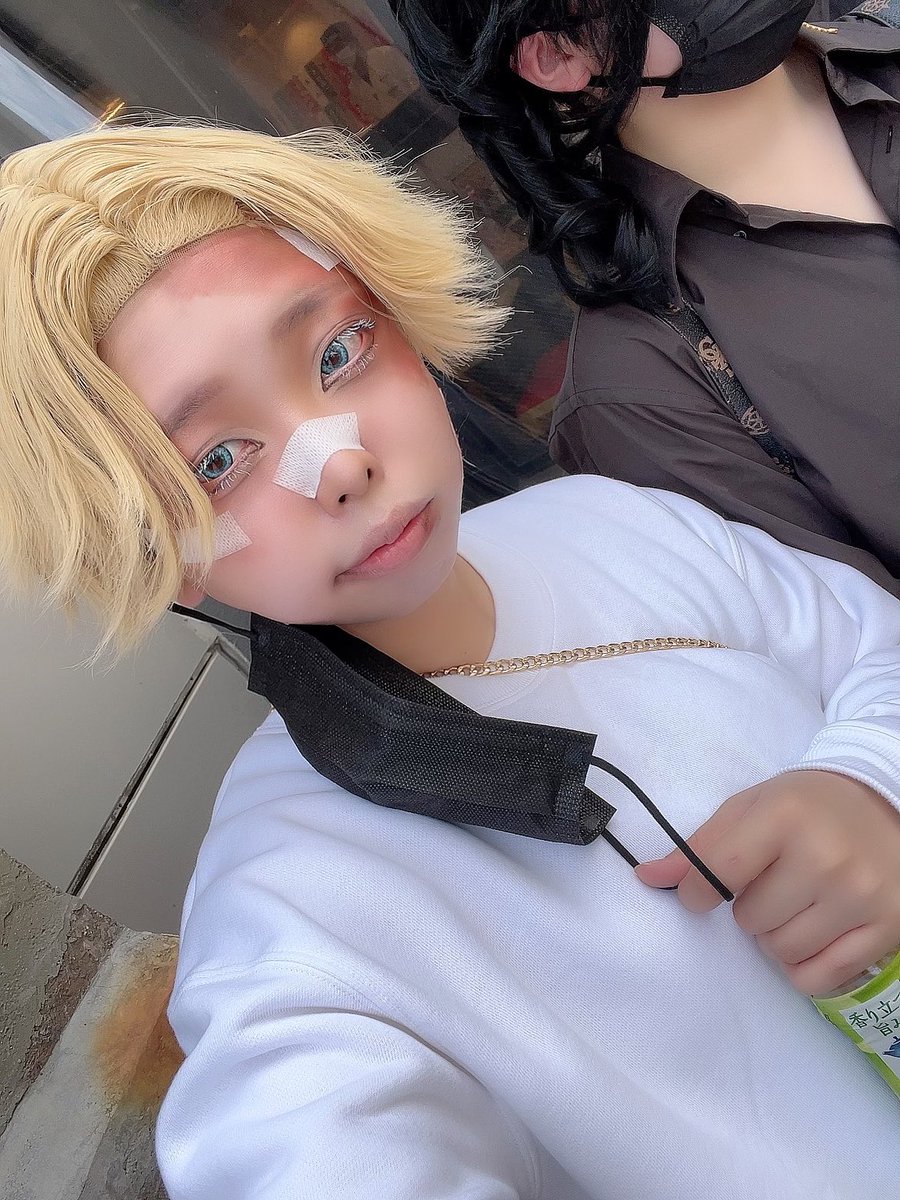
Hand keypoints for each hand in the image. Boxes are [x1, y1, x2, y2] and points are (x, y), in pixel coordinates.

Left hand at [635, 771, 899, 994]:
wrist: (884, 803)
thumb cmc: (806, 806)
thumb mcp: (750, 808)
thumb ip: (700, 846)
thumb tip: (647, 878)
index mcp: (786, 816)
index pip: (718, 872)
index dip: (696, 890)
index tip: (701, 889)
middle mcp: (825, 858)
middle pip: (750, 920)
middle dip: (748, 907)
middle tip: (770, 883)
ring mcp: (859, 897)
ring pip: (783, 951)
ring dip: (775, 936)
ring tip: (793, 903)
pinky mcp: (886, 928)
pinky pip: (820, 978)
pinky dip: (804, 966)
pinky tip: (813, 932)